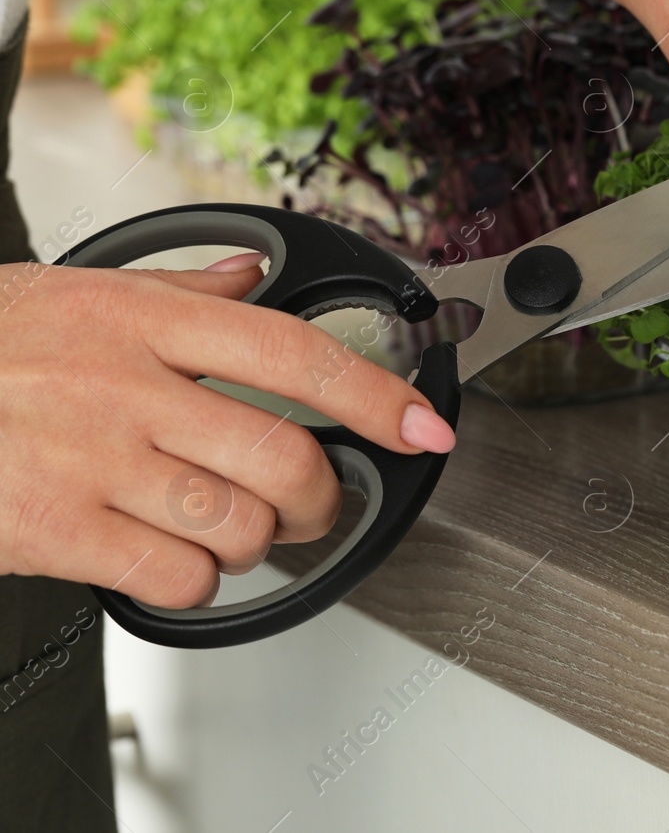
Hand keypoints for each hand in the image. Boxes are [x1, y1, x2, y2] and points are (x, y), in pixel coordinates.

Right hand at [0, 256, 455, 608]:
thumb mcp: (78, 289)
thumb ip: (182, 288)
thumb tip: (254, 276)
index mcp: (144, 319)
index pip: (295, 354)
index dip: (378, 394)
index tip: (426, 424)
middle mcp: (126, 386)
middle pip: (284, 455)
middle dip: (323, 496)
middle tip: (313, 502)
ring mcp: (89, 459)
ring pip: (241, 524)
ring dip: (259, 541)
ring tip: (233, 528)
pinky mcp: (53, 528)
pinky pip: (176, 576)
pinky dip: (195, 581)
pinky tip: (170, 558)